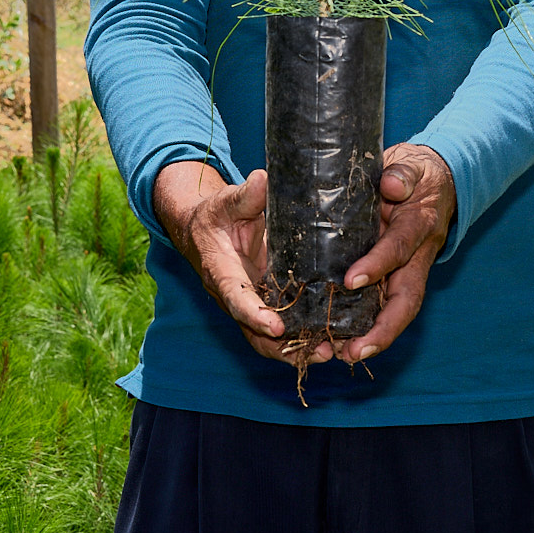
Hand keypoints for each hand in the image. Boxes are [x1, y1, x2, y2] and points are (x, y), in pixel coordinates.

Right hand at [153, 162, 332, 364]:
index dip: (255, 315)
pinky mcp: (264, 305)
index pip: (236, 297)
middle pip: (255, 331)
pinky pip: (280, 331)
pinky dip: (300, 341)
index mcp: (221, 272)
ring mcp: (249, 305)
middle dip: (285, 346)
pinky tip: (331, 342)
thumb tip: (262, 179)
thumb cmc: (216, 215)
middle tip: (321, 351)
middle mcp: (234, 296)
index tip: (277, 327)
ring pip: (268, 339)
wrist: (202, 231)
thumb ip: (245, 195)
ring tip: (331, 353)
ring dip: (297, 350)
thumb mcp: (227, 202)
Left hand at [336, 143, 455, 363]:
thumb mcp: (410, 163)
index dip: (377, 265)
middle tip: (355, 350)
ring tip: (344, 356)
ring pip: (395, 310)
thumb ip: (401, 172)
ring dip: (374, 337)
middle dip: (384, 329)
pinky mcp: (393, 276)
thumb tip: (391, 183)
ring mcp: (406, 270)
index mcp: (419, 226)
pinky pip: (382, 306)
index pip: (398, 248)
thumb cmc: (416, 172)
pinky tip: (341, 343)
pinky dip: (365, 327)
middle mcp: (416, 256)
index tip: (350, 280)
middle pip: (406, 300)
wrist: (433, 180)